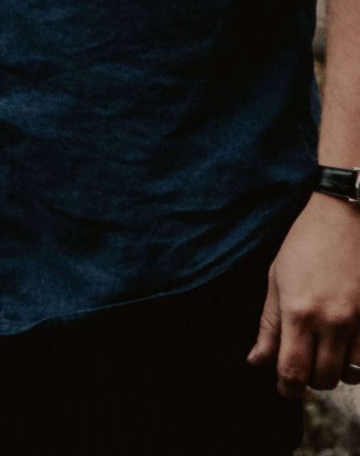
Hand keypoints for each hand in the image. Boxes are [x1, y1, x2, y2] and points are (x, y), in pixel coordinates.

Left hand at [247, 194, 359, 395]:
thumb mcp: (276, 279)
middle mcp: (330, 321)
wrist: (343, 217)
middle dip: (310, 380)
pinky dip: (358, 363)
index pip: (292, 371)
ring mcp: (357, 321)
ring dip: (335, 372)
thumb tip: (256, 361)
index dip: (287, 389)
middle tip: (304, 364)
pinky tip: (347, 348)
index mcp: (298, 312)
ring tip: (325, 354)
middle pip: (323, 379)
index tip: (284, 387)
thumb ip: (268, 325)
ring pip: (349, 375)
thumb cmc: (304, 244)